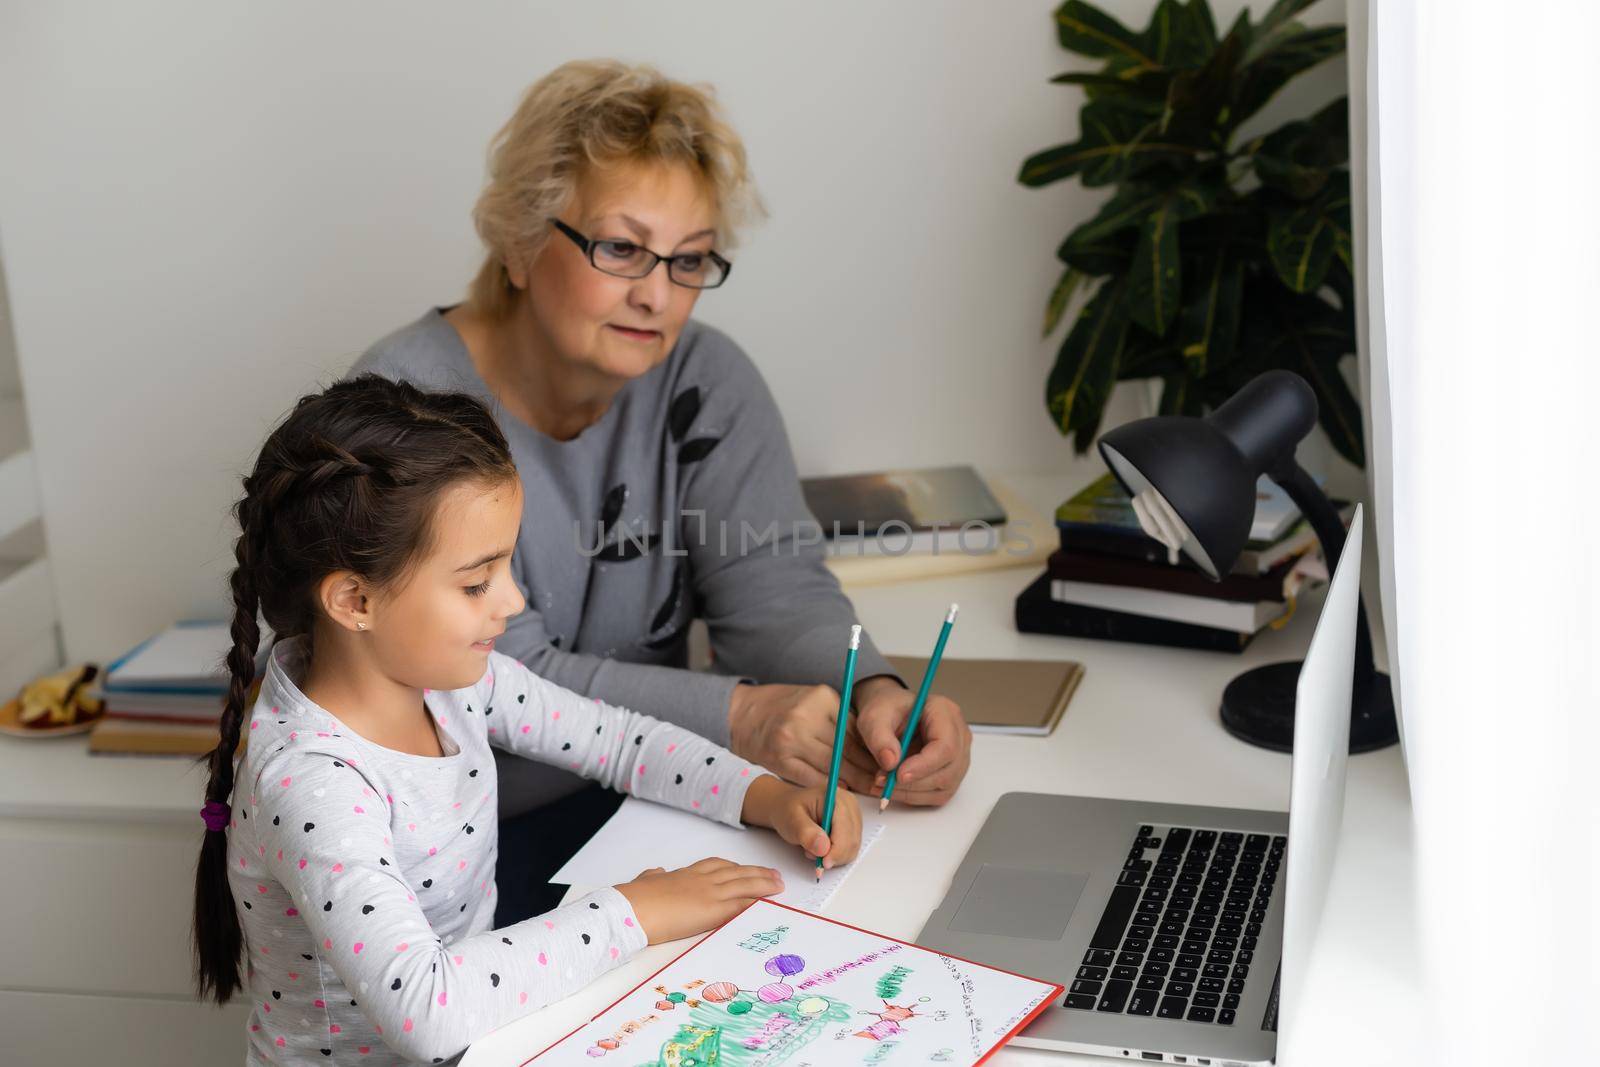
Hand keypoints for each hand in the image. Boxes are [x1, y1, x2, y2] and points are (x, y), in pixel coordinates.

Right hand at [614, 858, 784, 943]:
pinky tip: (768, 904)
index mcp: (684, 874)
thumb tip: (655, 872)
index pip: (714, 866)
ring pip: (744, 885)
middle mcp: (701, 880)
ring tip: (779, 885)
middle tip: (773, 875)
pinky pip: (741, 905)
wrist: (633, 908)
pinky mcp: (714, 909)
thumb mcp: (644, 882)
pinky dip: (756, 903)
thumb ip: (653, 877)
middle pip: (736, 872)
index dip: (732, 867)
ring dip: (764, 884)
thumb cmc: (634, 898)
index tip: (743, 868)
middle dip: (756, 873)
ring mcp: (709, 893)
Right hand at [726, 683, 879, 793]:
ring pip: (833, 767)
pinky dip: (830, 786)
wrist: (740, 713)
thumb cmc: (782, 707)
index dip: (874, 752)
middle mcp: (807, 716)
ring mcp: (791, 739)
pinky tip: (842, 790)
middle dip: (867, 770)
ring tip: (868, 790)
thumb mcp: (814, 700)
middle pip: (847, 750)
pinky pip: (813, 778)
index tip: (887, 765)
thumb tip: (872, 746)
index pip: (856, 730)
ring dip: (854, 781)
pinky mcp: (780, 759)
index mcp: (822, 698)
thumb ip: (839, 718)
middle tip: (882, 783)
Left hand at [740, 773, 862, 871]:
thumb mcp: (791, 819)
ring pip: (852, 849)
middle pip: (851, 841)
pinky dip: (835, 856)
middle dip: (833, 855)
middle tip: (812, 855)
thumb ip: (806, 833)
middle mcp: (850, 806)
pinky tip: (820, 849)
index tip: (823, 863)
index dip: (837, 849)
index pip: (845, 829)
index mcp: (837, 798)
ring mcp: (853, 818)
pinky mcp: (852, 829)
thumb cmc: (788, 809)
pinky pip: (849, 850)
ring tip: (812, 848)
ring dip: (833, 856)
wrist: (787, 807)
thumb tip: (824, 848)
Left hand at [851, 675, 971, 806]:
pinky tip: (893, 789)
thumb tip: (891, 762)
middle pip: (948, 770)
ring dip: (912, 792)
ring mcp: (959, 756)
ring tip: (883, 785)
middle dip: (914, 782)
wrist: (889, 716)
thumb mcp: (874, 717)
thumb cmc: (886, 711)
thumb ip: (879, 737)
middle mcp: (959, 735)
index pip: (946, 746)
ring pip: (944, 786)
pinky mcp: (951, 774)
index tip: (897, 775)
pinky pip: (938, 794)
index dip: (923, 766)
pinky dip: (914, 796)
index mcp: (945, 712)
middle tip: (883, 781)